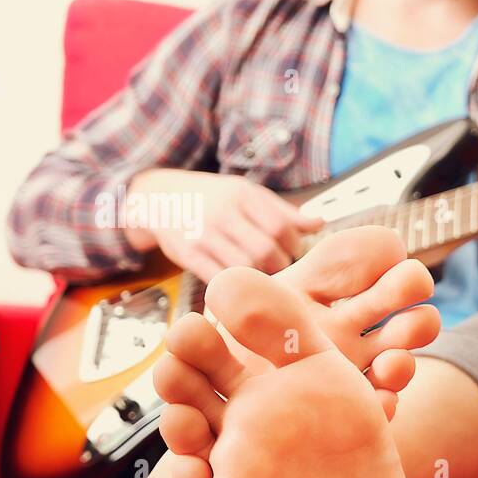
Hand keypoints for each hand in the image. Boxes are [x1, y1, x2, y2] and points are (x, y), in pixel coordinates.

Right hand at [122, 170, 322, 280]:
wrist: (158, 197)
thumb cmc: (211, 197)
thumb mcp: (247, 193)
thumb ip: (282, 211)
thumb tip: (319, 223)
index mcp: (242, 195)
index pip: (282, 227)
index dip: (294, 245)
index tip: (292, 250)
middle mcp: (223, 213)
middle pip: (266, 250)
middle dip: (280, 264)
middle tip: (278, 266)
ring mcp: (203, 234)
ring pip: (245, 267)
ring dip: (260, 277)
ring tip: (261, 274)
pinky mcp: (188, 254)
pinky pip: (219, 278)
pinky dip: (235, 284)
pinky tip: (240, 281)